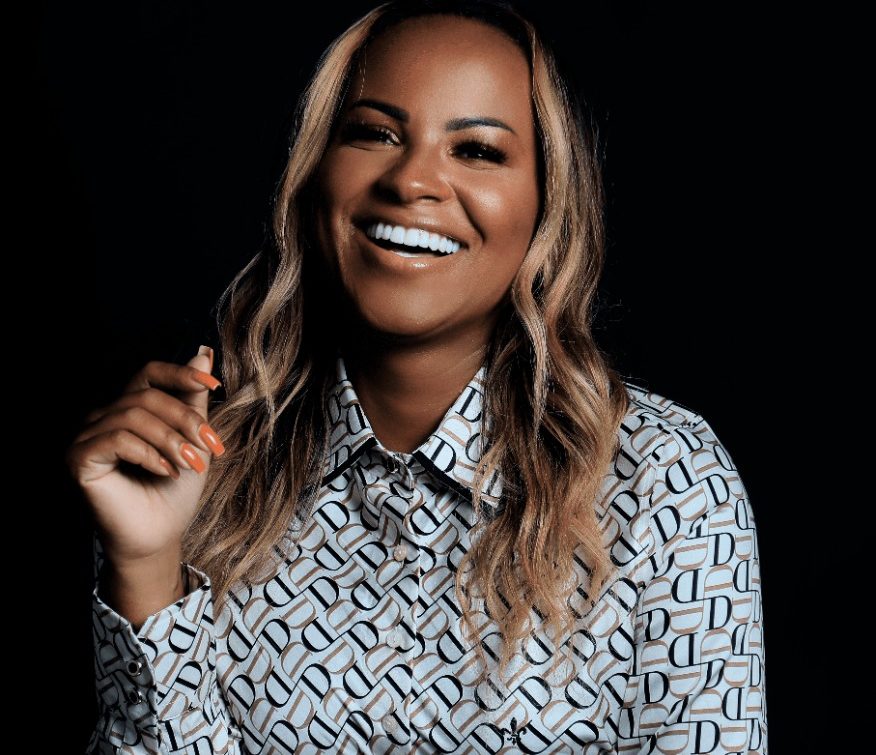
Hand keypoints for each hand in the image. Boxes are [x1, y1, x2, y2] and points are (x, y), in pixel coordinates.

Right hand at [66, 345, 223, 568]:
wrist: (159, 535)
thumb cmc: (175, 491)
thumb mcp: (193, 439)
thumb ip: (194, 399)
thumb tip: (203, 353)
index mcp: (130, 408)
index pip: (150, 373)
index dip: (181, 374)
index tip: (215, 386)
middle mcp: (104, 417)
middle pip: (147, 397)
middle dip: (186, 420)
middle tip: (211, 447)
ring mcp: (88, 437)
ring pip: (134, 417)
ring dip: (171, 441)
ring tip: (191, 465)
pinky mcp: (79, 458)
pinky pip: (117, 439)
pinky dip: (149, 454)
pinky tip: (166, 471)